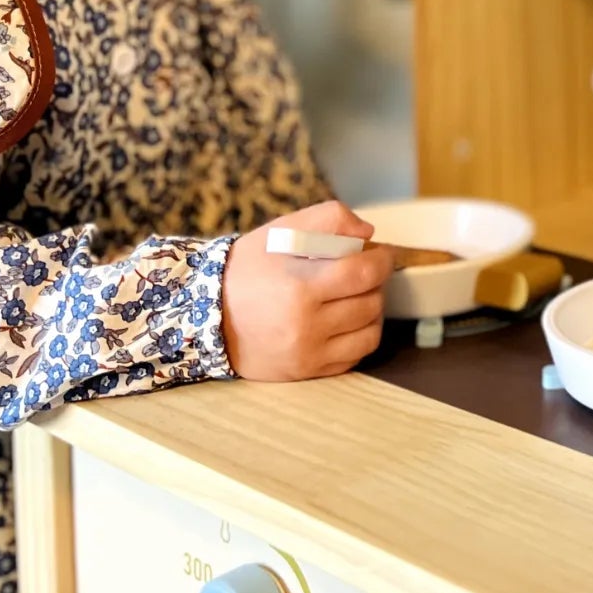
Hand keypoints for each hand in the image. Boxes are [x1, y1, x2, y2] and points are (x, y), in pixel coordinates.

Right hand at [220, 199, 395, 380]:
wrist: (210, 315)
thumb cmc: (249, 267)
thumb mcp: (282, 230)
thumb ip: (329, 219)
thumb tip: (368, 233)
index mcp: (300, 287)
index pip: (364, 273)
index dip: (383, 260)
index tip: (382, 253)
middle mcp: (307, 325)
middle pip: (371, 302)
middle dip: (376, 282)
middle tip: (364, 271)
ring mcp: (308, 353)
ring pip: (370, 332)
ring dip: (372, 309)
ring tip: (357, 295)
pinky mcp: (307, 372)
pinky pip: (354, 356)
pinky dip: (360, 336)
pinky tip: (347, 320)